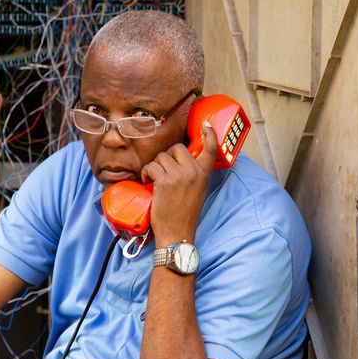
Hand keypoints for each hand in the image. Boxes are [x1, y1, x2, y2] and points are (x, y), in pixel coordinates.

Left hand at [141, 122, 217, 245]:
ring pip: (162, 157)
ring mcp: (180, 176)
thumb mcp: (197, 191)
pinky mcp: (165, 181)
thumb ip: (193, 174)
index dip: (209, 134)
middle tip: (163, 171)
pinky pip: (152, 166)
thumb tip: (178, 161)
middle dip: (167, 157)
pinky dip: (146, 173)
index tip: (205, 125)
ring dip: (154, 166)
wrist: (177, 233)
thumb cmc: (184, 214)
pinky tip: (147, 182)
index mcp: (204, 174)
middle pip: (177, 148)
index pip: (211, 149)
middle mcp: (194, 172)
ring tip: (154, 179)